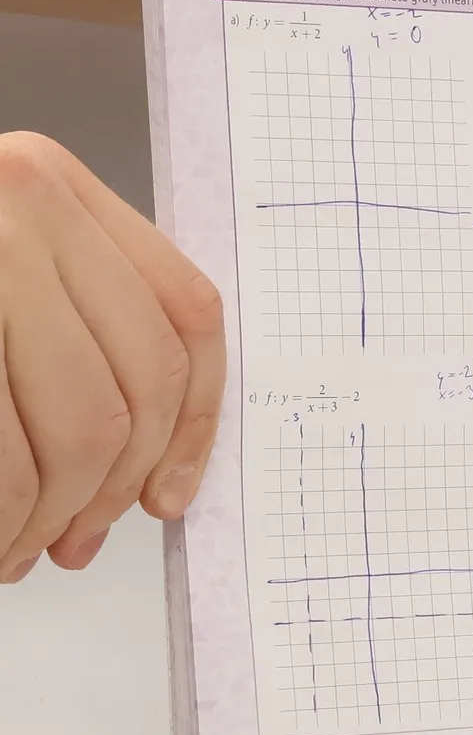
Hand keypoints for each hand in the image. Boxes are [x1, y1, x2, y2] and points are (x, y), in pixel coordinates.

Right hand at [0, 132, 223, 582]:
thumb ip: (71, 328)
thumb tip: (149, 465)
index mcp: (51, 185)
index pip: (183, 315)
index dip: (192, 423)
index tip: (169, 493)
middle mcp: (21, 203)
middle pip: (135, 387)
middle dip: (110, 488)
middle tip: (73, 542)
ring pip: (80, 427)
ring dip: (51, 513)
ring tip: (17, 549)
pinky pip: (5, 450)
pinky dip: (4, 511)